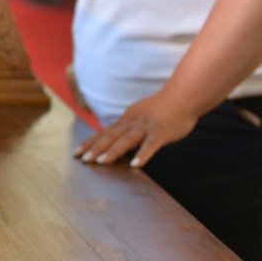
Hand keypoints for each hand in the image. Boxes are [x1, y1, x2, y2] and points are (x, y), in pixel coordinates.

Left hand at [73, 89, 198, 168]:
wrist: (184, 96)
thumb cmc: (164, 108)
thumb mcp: (141, 116)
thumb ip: (129, 127)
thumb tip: (117, 137)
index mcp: (127, 119)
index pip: (105, 132)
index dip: (91, 142)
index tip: (77, 152)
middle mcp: (133, 122)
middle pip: (111, 136)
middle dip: (95, 147)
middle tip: (82, 159)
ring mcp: (147, 127)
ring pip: (126, 139)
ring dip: (113, 151)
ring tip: (100, 162)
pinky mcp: (162, 132)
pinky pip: (151, 144)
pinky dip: (143, 154)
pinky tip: (136, 165)